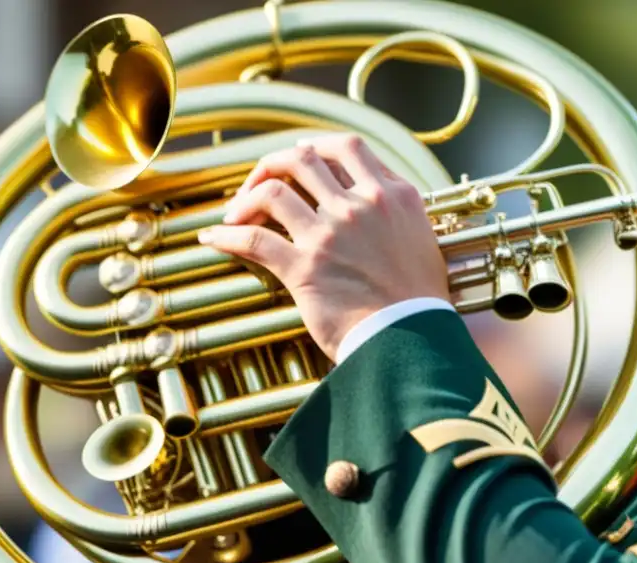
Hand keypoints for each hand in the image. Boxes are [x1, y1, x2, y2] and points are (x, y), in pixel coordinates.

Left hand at [198, 134, 449, 359]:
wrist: (413, 340)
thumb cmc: (419, 302)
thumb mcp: (421, 239)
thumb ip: (396, 212)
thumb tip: (375, 198)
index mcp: (392, 195)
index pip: (347, 147)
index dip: (316, 147)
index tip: (300, 157)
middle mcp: (360, 206)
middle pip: (302, 158)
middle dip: (272, 165)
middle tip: (259, 184)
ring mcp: (330, 234)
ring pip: (273, 191)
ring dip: (246, 198)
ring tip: (235, 213)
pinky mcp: (305, 268)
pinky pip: (253, 239)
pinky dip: (227, 235)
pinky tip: (214, 238)